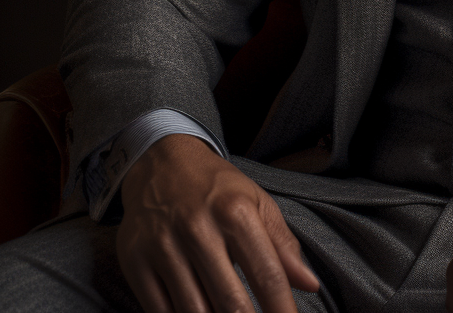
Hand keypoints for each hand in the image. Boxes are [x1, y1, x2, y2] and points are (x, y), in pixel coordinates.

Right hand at [117, 133, 319, 312]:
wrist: (163, 162)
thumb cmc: (217, 188)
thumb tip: (309, 284)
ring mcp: (163, 246)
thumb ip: (283, 245)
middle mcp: (198, 228)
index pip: (267, 274)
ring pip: (194, 312)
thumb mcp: (257, 203)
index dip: (281, 309)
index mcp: (236, 212)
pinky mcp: (134, 261)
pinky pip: (159, 311)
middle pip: (230, 301)